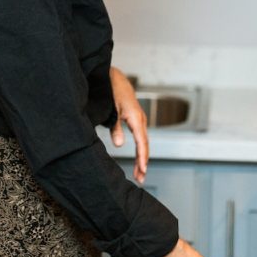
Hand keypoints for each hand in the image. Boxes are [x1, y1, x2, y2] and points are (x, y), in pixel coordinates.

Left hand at [108, 66, 148, 182]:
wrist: (115, 78)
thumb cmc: (112, 92)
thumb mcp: (111, 109)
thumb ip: (115, 127)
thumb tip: (119, 145)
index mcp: (135, 117)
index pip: (142, 141)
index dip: (142, 157)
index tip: (142, 170)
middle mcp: (140, 119)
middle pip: (144, 145)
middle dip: (143, 162)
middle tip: (140, 178)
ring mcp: (139, 120)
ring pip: (143, 143)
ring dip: (141, 159)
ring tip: (139, 174)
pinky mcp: (136, 121)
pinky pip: (140, 139)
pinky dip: (139, 151)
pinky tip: (138, 160)